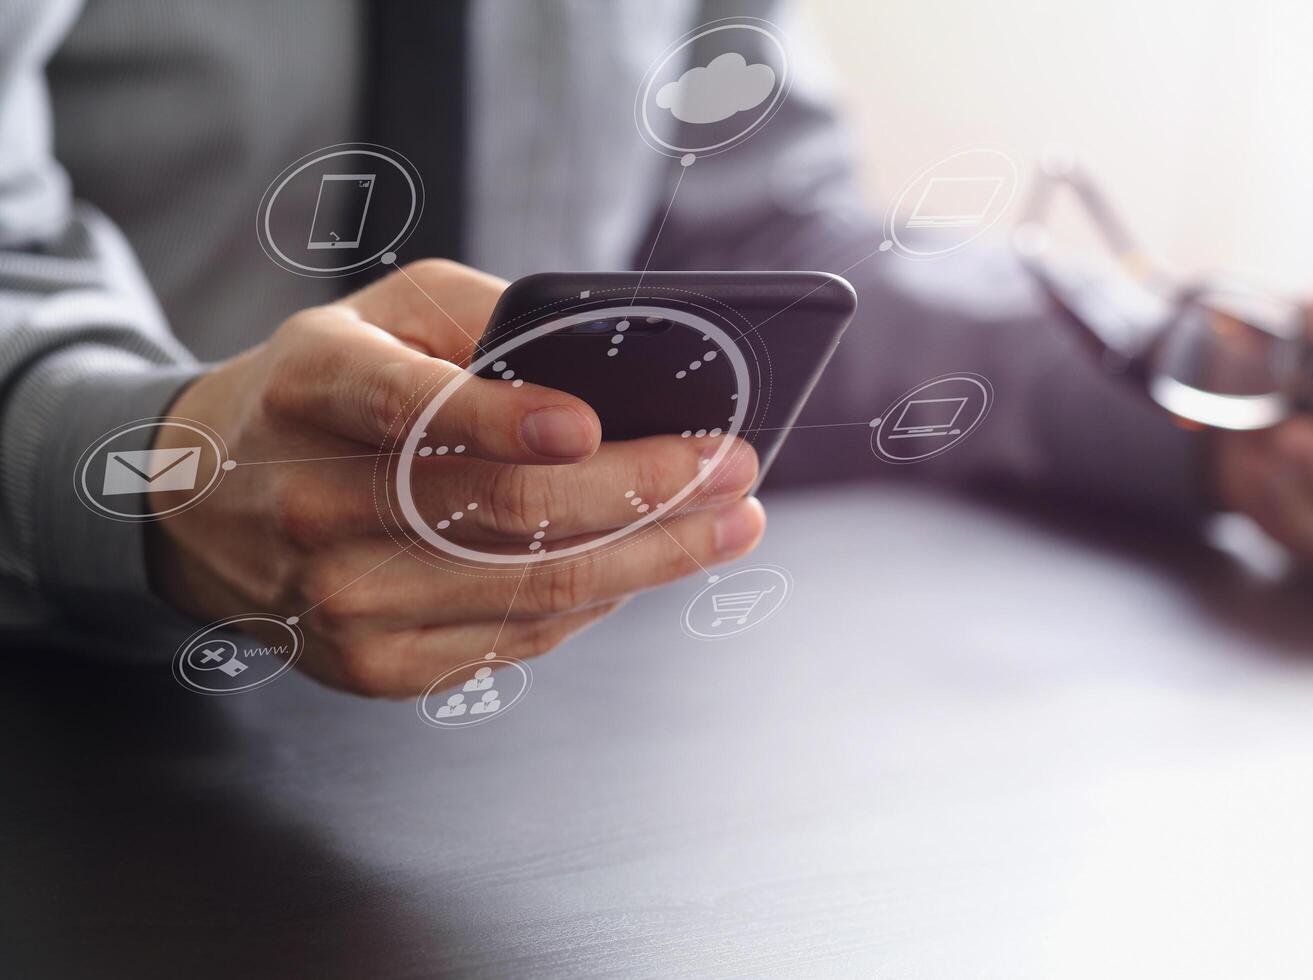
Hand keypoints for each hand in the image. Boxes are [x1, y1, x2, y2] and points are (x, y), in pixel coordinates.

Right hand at [147, 260, 764, 694]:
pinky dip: (598, 599)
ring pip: (530, 589)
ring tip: (728, 521)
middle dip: (642, 491)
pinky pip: (518, 638)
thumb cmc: (320, 392)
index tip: (593, 421)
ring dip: (653, 556)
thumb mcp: (381, 315)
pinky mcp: (374, 666)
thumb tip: (611, 361)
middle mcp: (314, 502)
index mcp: (311, 388)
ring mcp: (340, 599)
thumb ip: (486, 319)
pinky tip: (649, 564)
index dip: (502, 419)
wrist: (207, 501)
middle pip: (502, 513)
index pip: (409, 407)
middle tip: (731, 466)